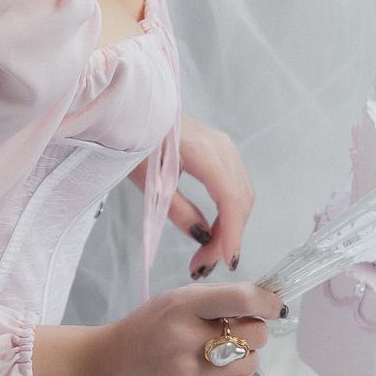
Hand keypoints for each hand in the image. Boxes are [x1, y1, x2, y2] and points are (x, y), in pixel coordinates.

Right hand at [89, 280, 287, 375]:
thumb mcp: (173, 302)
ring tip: (220, 360)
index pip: (242, 298)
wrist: (104, 369)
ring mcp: (188, 372)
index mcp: (182, 305)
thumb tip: (264, 304)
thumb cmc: (145, 331)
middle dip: (254, 333)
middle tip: (235, 336)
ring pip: (251, 364)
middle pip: (255, 334)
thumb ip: (215, 300)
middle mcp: (186, 337)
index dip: (268, 302)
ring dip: (244, 360)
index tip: (275, 307)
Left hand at [129, 112, 254, 277]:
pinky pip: (235, 187)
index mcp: (203, 152)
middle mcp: (222, 148)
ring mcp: (225, 147)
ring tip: (206, 254)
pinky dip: (229, 212)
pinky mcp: (221, 151)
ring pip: (242, 196)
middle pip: (240, 201)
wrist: (133, 111)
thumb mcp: (149, 182)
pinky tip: (213, 230)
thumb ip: (178, 210)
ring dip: (230, 228)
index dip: (232, 233)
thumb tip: (204, 238)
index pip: (230, 199)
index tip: (227, 262)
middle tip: (202, 265)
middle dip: (227, 238)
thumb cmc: (134, 142)